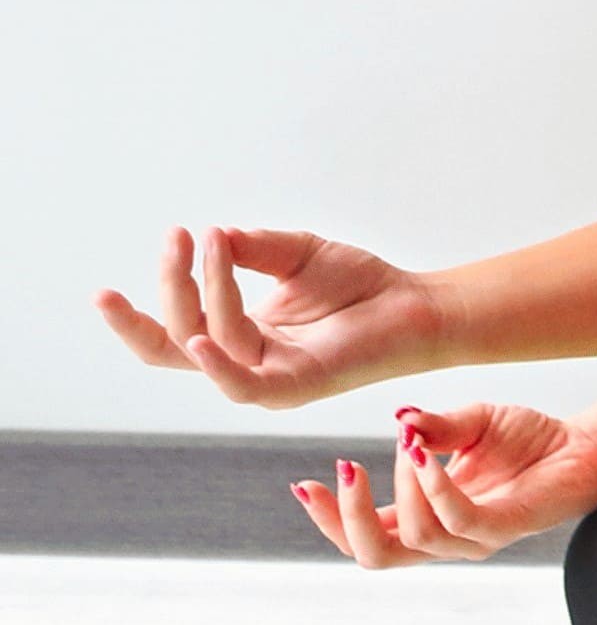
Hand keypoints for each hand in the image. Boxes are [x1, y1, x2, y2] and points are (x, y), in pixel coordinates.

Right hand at [96, 224, 446, 408]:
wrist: (418, 303)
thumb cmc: (360, 283)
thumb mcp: (294, 253)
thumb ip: (248, 248)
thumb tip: (208, 234)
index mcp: (236, 335)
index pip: (172, 326)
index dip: (151, 294)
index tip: (168, 236)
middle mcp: (242, 362)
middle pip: (172, 339)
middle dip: (166, 286)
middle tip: (176, 237)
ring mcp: (265, 380)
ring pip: (207, 341)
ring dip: (205, 289)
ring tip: (214, 241)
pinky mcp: (294, 389)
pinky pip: (242, 386)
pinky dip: (216, 364)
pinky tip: (196, 336)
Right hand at [293, 403, 596, 567]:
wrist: (586, 443)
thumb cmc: (528, 438)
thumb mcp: (470, 422)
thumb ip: (431, 427)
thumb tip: (398, 421)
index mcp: (425, 517)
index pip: (364, 536)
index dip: (330, 519)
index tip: (302, 485)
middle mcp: (445, 536)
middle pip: (374, 556)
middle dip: (346, 520)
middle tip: (343, 470)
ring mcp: (475, 538)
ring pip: (413, 539)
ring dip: (398, 489)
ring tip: (407, 446)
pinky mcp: (505, 529)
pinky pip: (458, 522)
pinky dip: (433, 489)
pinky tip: (423, 456)